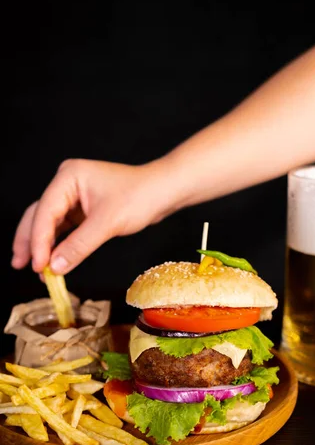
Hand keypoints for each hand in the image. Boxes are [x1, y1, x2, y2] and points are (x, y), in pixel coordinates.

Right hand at [11, 158, 178, 273]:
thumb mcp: (107, 223)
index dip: (38, 241)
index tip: (37, 265)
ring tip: (32, 267)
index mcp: (68, 177)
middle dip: (30, 241)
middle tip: (20, 264)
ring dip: (41, 245)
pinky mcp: (83, 209)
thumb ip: (78, 246)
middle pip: (39, 215)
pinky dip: (58, 244)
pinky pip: (64, 228)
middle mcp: (67, 183)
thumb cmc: (141, 196)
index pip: (45, 212)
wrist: (164, 191)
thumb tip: (54, 267)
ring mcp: (74, 196)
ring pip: (49, 223)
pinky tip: (51, 260)